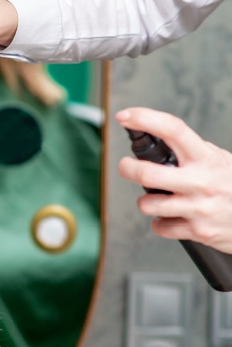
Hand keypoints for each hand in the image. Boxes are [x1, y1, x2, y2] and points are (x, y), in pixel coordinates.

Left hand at [117, 107, 231, 253]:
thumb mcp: (220, 160)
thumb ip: (193, 150)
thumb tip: (160, 136)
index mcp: (206, 158)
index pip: (173, 130)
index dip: (145, 119)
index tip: (125, 116)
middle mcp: (201, 181)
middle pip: (148, 173)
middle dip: (128, 168)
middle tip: (126, 166)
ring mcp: (199, 207)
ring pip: (148, 203)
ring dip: (146, 201)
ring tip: (158, 198)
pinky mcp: (198, 230)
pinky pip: (160, 226)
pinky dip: (161, 223)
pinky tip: (172, 217)